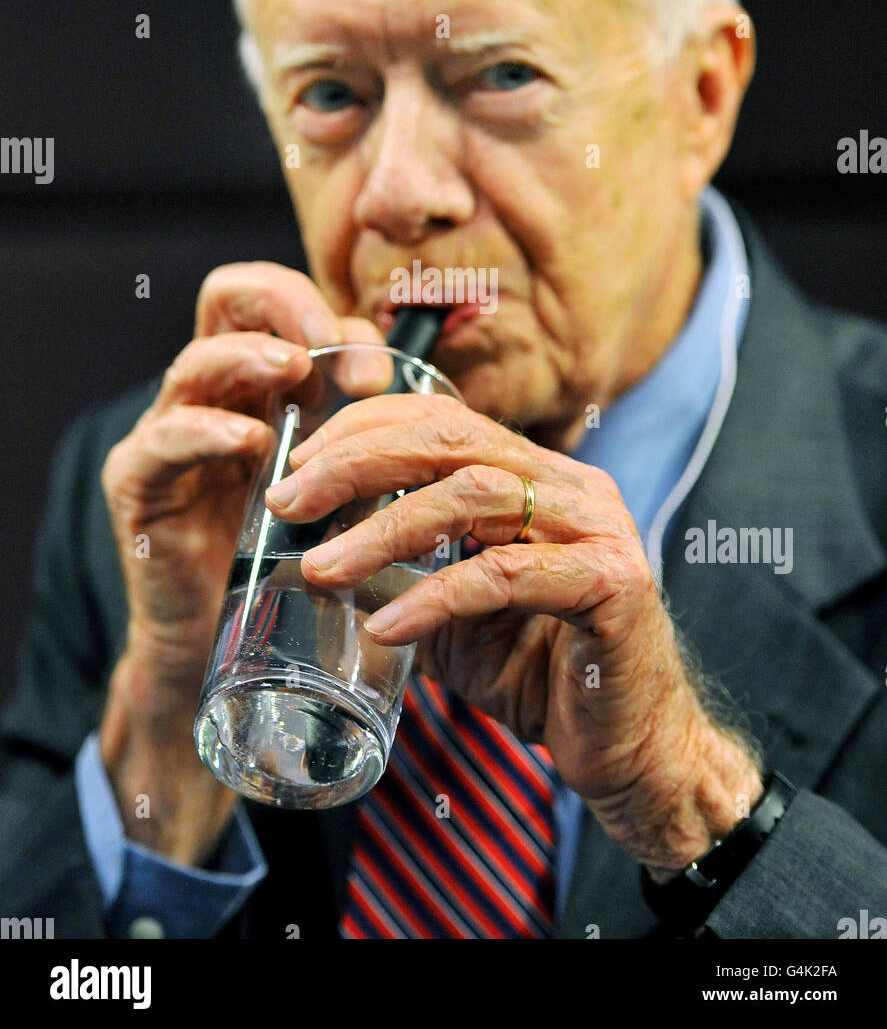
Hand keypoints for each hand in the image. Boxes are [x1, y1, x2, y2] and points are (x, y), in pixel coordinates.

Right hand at [98, 262, 387, 859]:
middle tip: (329, 341)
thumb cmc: (284, 561)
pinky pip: (162, 441)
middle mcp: (210, 394)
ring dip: (250, 355)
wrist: (219, 648)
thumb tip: (421, 398)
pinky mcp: (136, 485)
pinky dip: (204, 431)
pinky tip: (247, 440)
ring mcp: (167, 434)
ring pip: (196, 361)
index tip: (377, 372)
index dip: (329, 315)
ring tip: (293, 367)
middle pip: (226, 296)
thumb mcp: (338, 485)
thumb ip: (364, 437)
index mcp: (258, 384)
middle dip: (283, 301)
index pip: (279, 301)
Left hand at [266, 393, 762, 872]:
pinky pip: (507, 575)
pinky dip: (435, 598)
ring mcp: (598, 530)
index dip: (367, 428)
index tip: (299, 465)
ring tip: (323, 568)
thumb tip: (320, 549)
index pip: (445, 419)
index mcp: (539, 477)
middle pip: (452, 441)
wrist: (633, 749)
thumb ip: (412, 569)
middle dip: (358, 463)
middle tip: (289, 500)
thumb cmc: (543, 674)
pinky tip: (387, 628)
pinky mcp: (612, 584)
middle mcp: (573, 488)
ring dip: (385, 529)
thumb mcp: (459, 611)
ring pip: (475, 496)